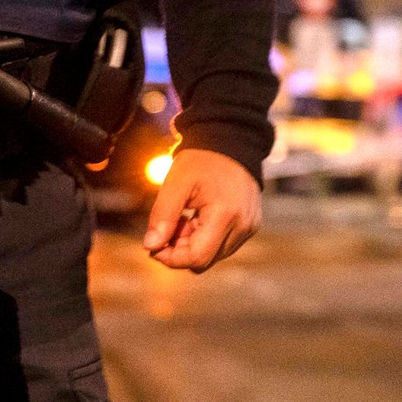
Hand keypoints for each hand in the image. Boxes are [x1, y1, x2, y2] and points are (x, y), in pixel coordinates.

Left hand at [143, 149, 261, 272]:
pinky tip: (200, 217)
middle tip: (171, 224)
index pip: (196, 257)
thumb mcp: (176, 183)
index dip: (170, 258)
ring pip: (214, 256)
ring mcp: (250, 227)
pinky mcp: (251, 225)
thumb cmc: (201, 160)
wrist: (231, 141)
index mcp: (225, 214)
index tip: (154, 245)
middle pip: (205, 260)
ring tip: (187, 217)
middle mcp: (243, 225)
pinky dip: (207, 238)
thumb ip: (163, 215)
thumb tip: (150, 246)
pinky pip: (224, 245)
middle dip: (180, 250)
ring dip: (194, 244)